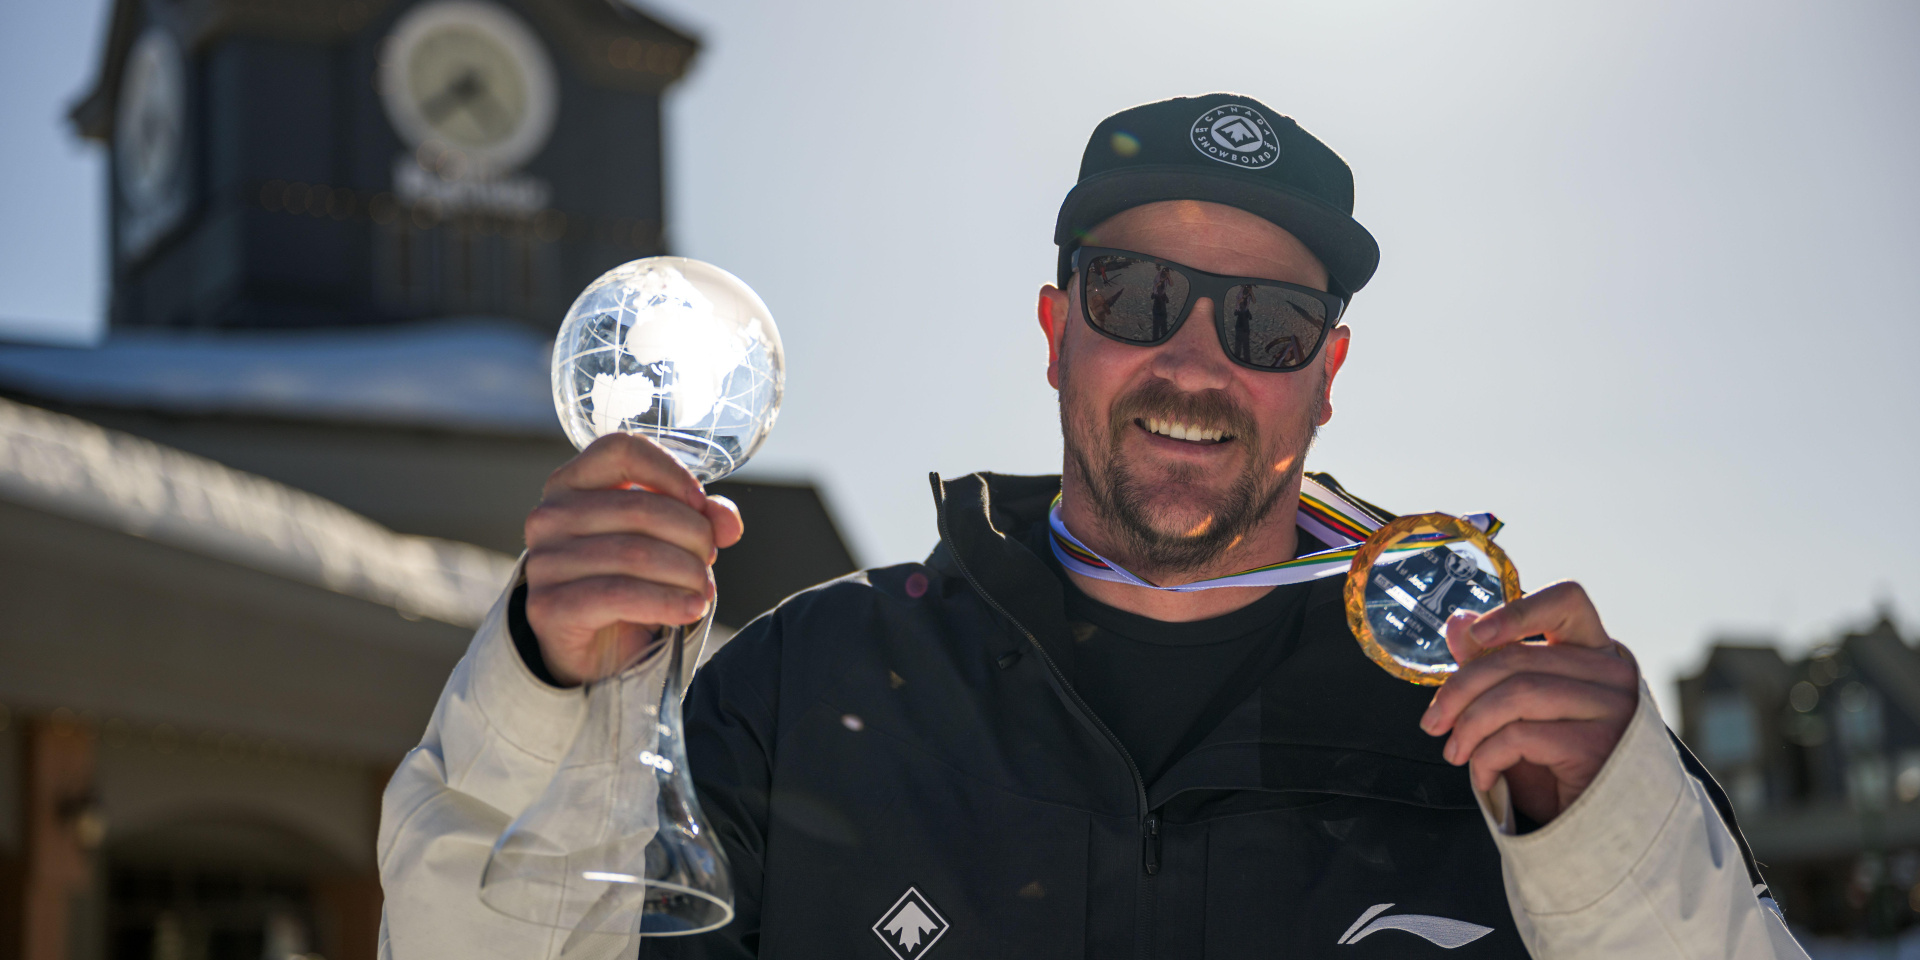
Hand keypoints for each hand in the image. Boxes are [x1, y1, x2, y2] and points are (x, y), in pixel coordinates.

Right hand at [523, 434, 743, 685]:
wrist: (592, 649)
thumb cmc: (627, 579)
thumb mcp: (663, 540)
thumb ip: (697, 519)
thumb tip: (728, 522)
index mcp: (572, 483)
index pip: (621, 450)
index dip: (669, 472)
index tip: (700, 504)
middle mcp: (550, 516)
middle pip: (640, 507)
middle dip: (692, 535)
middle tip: (709, 559)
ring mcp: (545, 561)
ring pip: (635, 553)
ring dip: (686, 573)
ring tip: (704, 589)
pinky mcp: (549, 605)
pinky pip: (620, 595)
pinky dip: (667, 602)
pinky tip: (691, 608)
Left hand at [1419, 581, 1638, 824]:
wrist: (1595, 833)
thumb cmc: (1559, 770)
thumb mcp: (1520, 714)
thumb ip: (1493, 667)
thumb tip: (1458, 623)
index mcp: (1597, 654)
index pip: (1567, 603)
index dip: (1517, 611)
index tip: (1476, 634)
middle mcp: (1613, 676)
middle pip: (1518, 658)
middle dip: (1460, 690)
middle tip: (1432, 723)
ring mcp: (1613, 710)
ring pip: (1516, 695)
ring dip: (1469, 726)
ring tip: (1454, 751)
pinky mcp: (1600, 747)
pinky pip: (1520, 736)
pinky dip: (1487, 757)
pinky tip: (1483, 776)